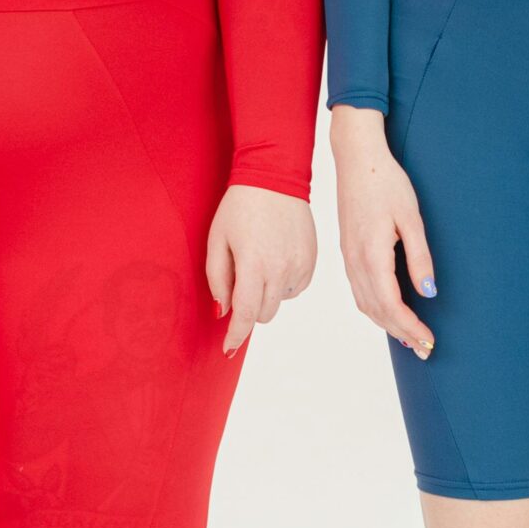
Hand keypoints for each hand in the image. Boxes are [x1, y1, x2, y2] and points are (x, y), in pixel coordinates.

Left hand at [205, 183, 317, 357]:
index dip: (235, 336)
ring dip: (266, 296)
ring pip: (279, 303)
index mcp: (253, 265)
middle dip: (248, 309)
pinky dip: (283, 284)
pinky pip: (295, 289)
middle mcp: (280, 270)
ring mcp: (299, 267)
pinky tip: (274, 259)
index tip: (228, 349)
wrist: (275, 178)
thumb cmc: (239, 207)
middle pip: (263, 314)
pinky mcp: (311, 262)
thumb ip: (218, 279)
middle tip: (240, 284)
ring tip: (258, 263)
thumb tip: (224, 311)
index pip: (245, 314)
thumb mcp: (217, 240)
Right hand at [330, 106, 435, 358]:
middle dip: (402, 333)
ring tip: (410, 339)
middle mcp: (355, 261)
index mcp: (371, 254)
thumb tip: (429, 293)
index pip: (390, 304)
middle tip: (426, 350)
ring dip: (387, 325)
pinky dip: (375, 310)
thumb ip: (420, 257)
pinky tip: (389, 313)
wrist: (356, 159)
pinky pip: (359, 292)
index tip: (429, 341)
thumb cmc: (386, 183)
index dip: (410, 327)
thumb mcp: (411, 217)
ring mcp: (348, 258)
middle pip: (377, 311)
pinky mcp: (348, 252)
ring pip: (365, 305)